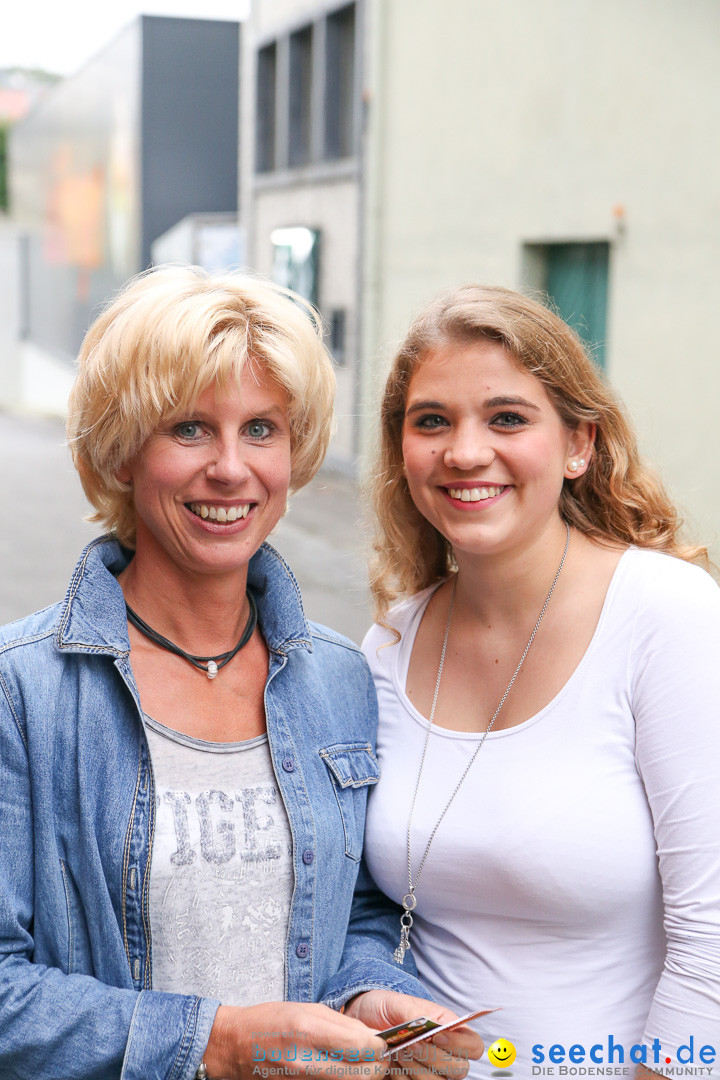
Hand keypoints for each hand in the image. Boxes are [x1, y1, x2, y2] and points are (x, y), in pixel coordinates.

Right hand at [203, 1001, 388, 1079]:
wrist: (234, 1047)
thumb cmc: (270, 1021)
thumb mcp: (306, 1009)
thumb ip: (342, 1024)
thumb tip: (371, 1036)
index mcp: (308, 1031)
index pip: (359, 1046)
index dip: (377, 1046)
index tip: (381, 1042)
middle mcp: (305, 1062)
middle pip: (360, 1076)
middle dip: (375, 1067)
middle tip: (376, 1057)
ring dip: (361, 1076)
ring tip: (359, 1064)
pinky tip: (342, 1071)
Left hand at [344, 990, 483, 1078]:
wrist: (360, 1023)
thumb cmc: (384, 1009)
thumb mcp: (397, 1003)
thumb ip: (418, 1013)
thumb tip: (440, 1025)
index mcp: (450, 1031)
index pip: (474, 1046)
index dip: (460, 1045)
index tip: (437, 1036)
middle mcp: (446, 1055)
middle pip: (459, 1070)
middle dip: (434, 1058)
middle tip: (411, 1044)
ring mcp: (431, 1073)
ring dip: (416, 1068)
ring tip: (397, 1051)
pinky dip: (403, 1078)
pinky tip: (391, 1064)